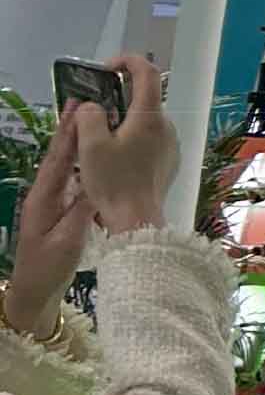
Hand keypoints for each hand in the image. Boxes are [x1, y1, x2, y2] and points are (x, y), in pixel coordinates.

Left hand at [4, 111, 87, 338]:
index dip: (68, 132)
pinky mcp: (58, 212)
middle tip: (83, 102)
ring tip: (91, 122)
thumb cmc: (49, 267)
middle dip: (69, 129)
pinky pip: (71, 179)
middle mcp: (45, 195)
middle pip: (58, 156)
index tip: (79, 107)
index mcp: (44, 198)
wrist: (33, 293)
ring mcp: (51, 203)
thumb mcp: (68, 241)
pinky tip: (92, 157)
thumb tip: (100, 184)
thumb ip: (83, 211)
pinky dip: (81, 162)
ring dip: (76, 143)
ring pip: (65, 166)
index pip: (58, 158)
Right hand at [67, 56, 172, 235]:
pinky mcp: (170, 159)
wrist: (137, 219)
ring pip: (146, 121)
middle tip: (93, 112)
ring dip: (125, 121)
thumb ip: (90, 116)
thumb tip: (94, 106)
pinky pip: (151, 138)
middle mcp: (166, 125)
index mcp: (150, 117)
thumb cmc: (114, 181)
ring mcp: (172, 143)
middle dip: (118, 97)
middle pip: (145, 98)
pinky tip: (117, 157)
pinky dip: (133, 138)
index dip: (128, 61)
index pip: (147, 72)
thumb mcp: (91, 146)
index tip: (107, 68)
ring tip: (100, 139)